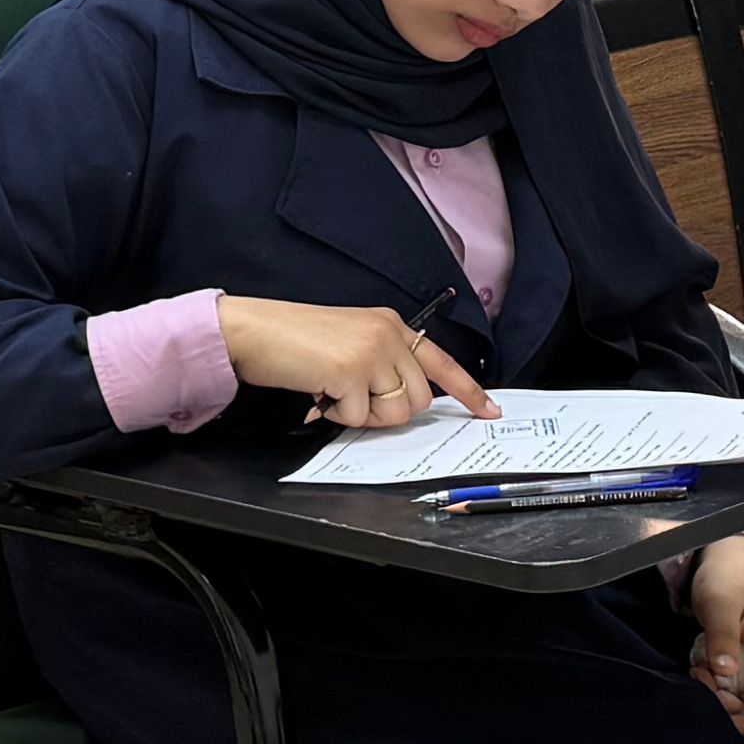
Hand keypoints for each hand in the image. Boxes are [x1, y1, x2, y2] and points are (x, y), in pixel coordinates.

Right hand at [218, 297, 492, 432]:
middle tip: (352, 399)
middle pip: (419, 398)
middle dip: (388, 411)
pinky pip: (360, 418)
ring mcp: (372, 351)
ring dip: (363, 415)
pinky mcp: (352, 371)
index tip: (489, 410)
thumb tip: (403, 400)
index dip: (468, 390)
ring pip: (396, 411)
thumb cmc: (294, 340)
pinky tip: (318, 392)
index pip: (441, 360)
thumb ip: (382, 362)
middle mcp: (388, 333)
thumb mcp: (350, 341)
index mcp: (391, 324)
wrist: (254, 331)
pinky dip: (337, 415)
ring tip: (333, 391)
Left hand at [683, 535, 743, 734]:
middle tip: (699, 674)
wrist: (734, 560)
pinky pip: (742, 689)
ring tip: (700, 664)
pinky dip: (720, 684)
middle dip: (726, 703)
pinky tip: (706, 664)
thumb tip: (723, 675)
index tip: (714, 716)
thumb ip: (722, 639)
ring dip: (720, 693)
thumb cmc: (728, 577)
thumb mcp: (718, 604)